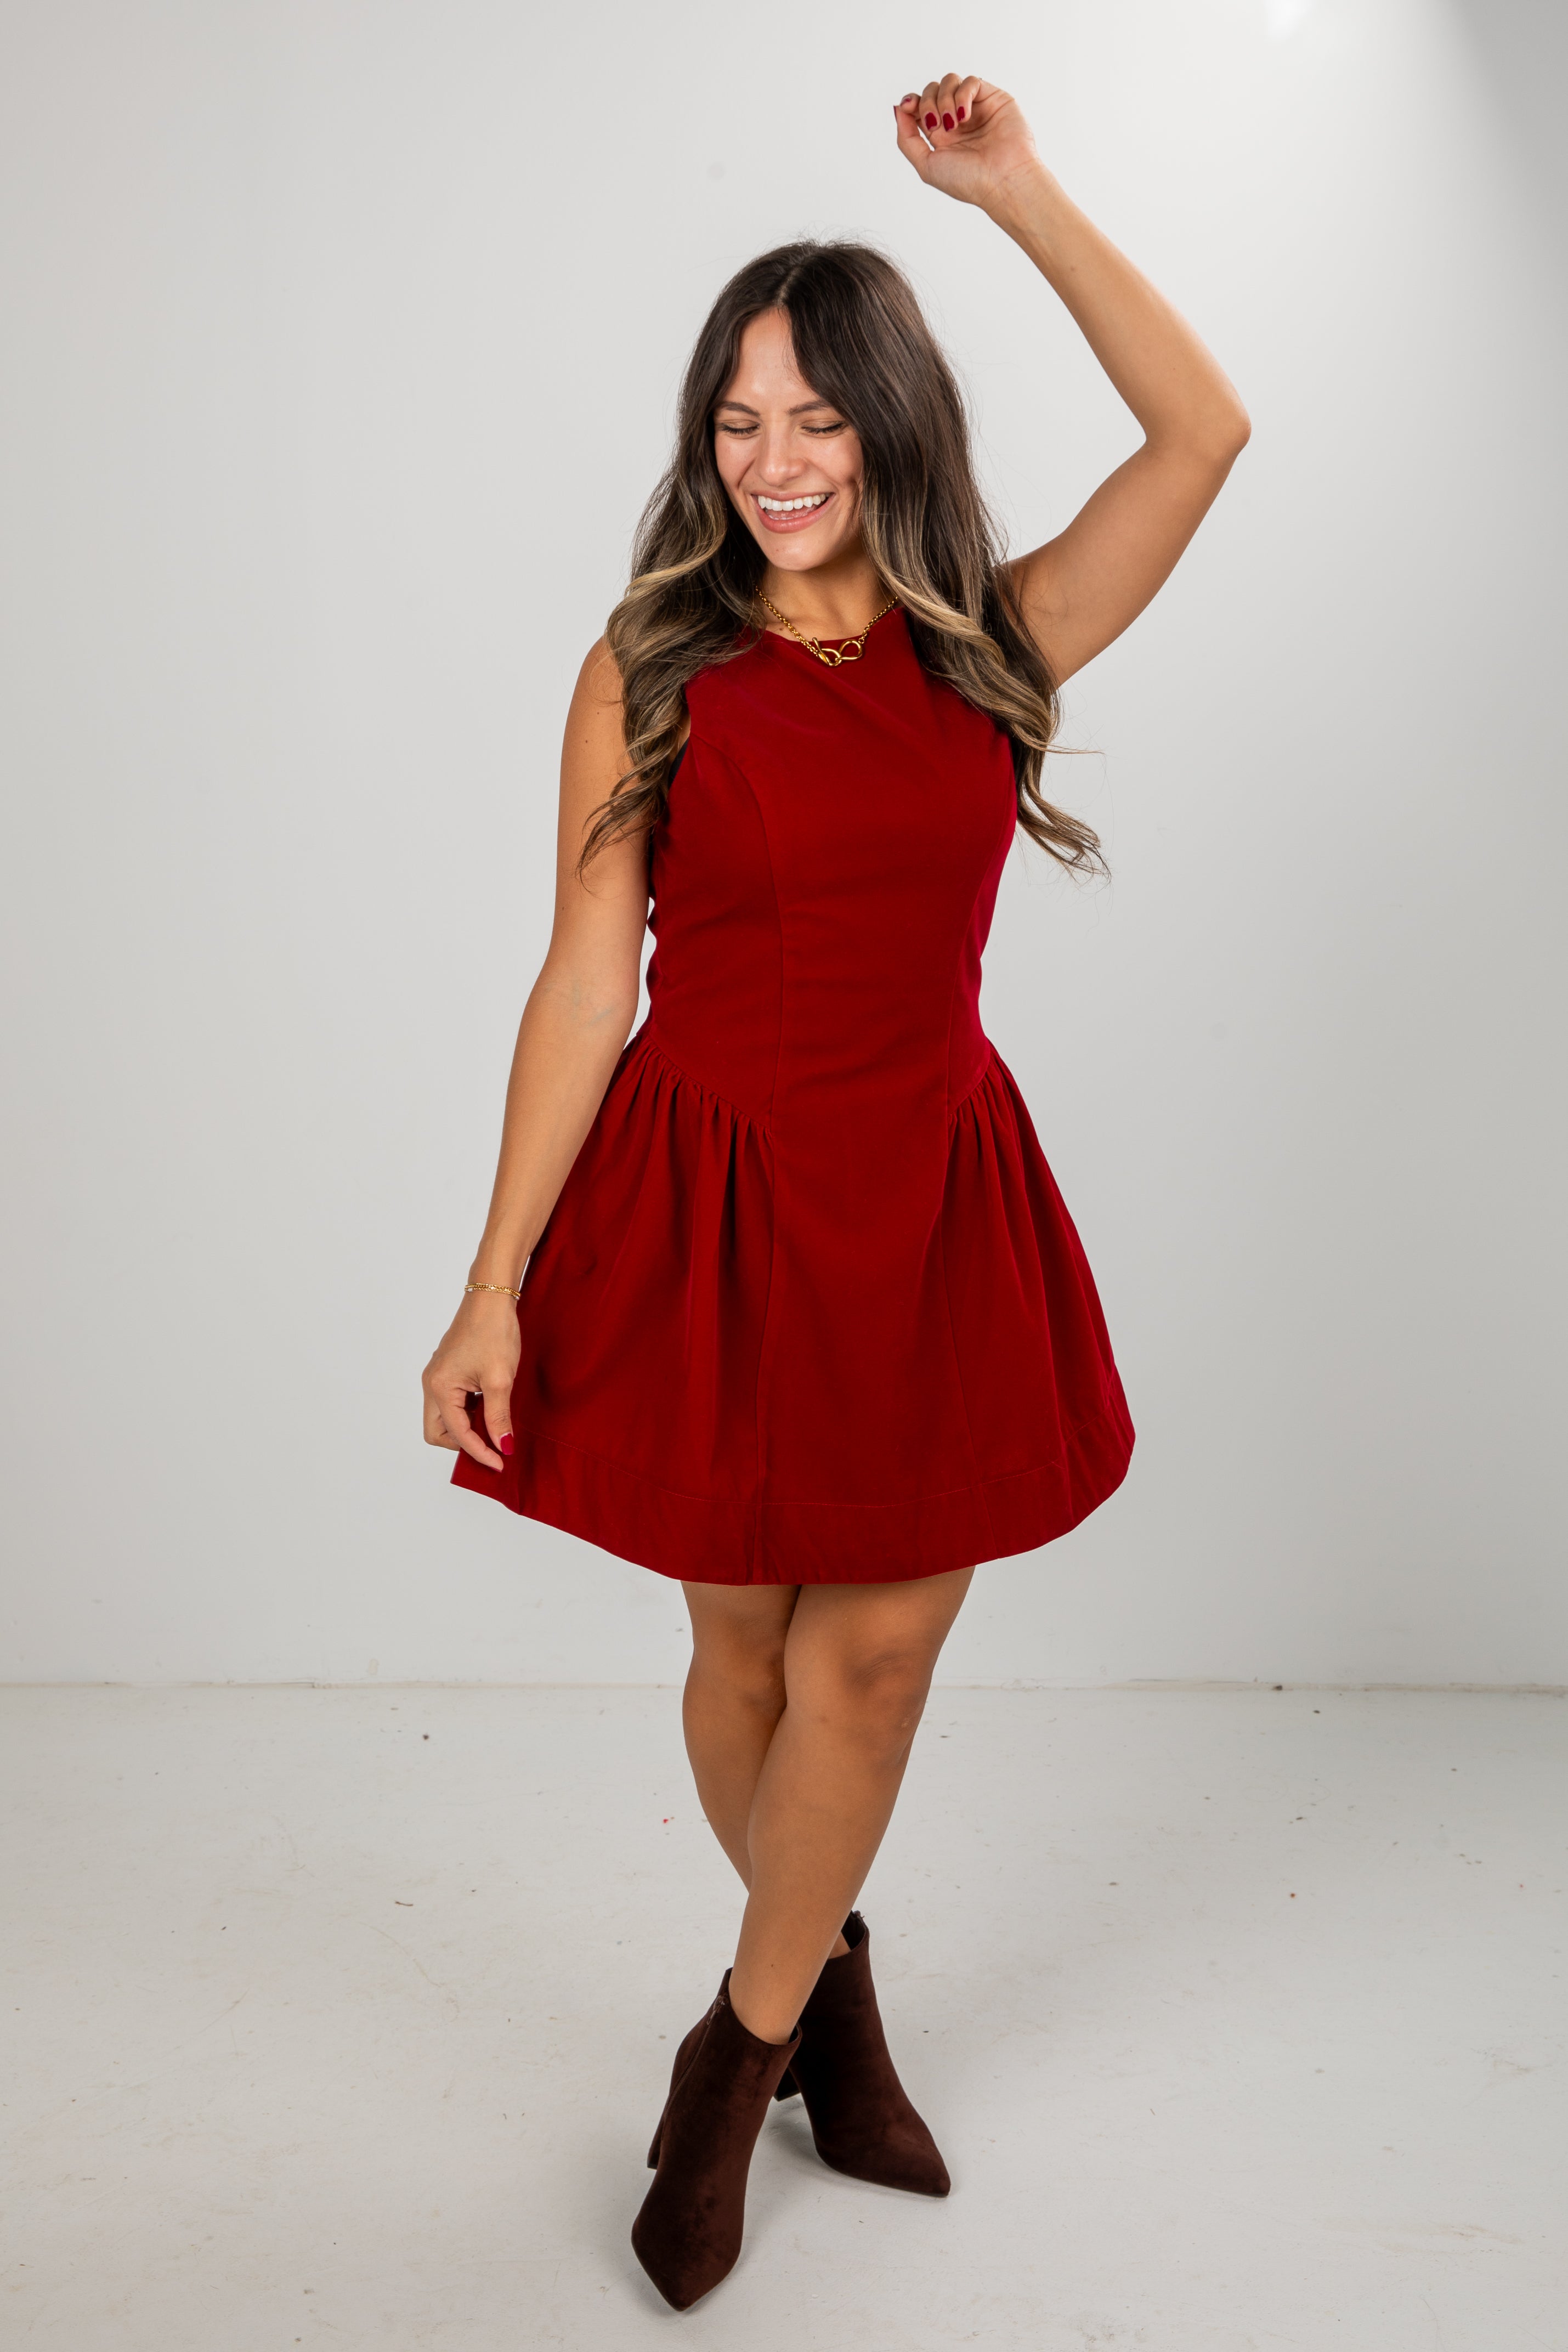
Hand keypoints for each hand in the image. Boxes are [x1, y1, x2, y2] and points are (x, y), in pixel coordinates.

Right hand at [422, 1292, 520, 1471]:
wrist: (491, 1298)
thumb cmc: (493, 1332)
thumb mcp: (499, 1379)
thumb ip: (498, 1417)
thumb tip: (502, 1446)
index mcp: (440, 1387)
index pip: (456, 1434)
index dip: (479, 1452)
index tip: (500, 1463)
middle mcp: (432, 1383)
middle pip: (437, 1432)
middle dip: (462, 1444)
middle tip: (492, 1447)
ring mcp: (437, 1376)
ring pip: (443, 1418)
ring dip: (466, 1428)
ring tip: (494, 1428)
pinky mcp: (447, 1371)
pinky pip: (451, 1403)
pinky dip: (467, 1413)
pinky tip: (489, 1409)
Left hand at [893, 75, 1044, 215]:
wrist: (1002, 181)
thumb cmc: (968, 181)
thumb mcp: (926, 165)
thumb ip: (907, 139)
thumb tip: (898, 109)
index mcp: (941, 136)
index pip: (919, 107)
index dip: (911, 102)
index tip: (909, 105)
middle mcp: (957, 120)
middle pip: (932, 90)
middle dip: (928, 103)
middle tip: (937, 124)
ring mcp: (975, 108)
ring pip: (949, 81)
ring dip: (945, 99)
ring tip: (954, 123)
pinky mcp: (993, 98)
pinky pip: (971, 81)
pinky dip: (962, 94)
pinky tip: (965, 116)